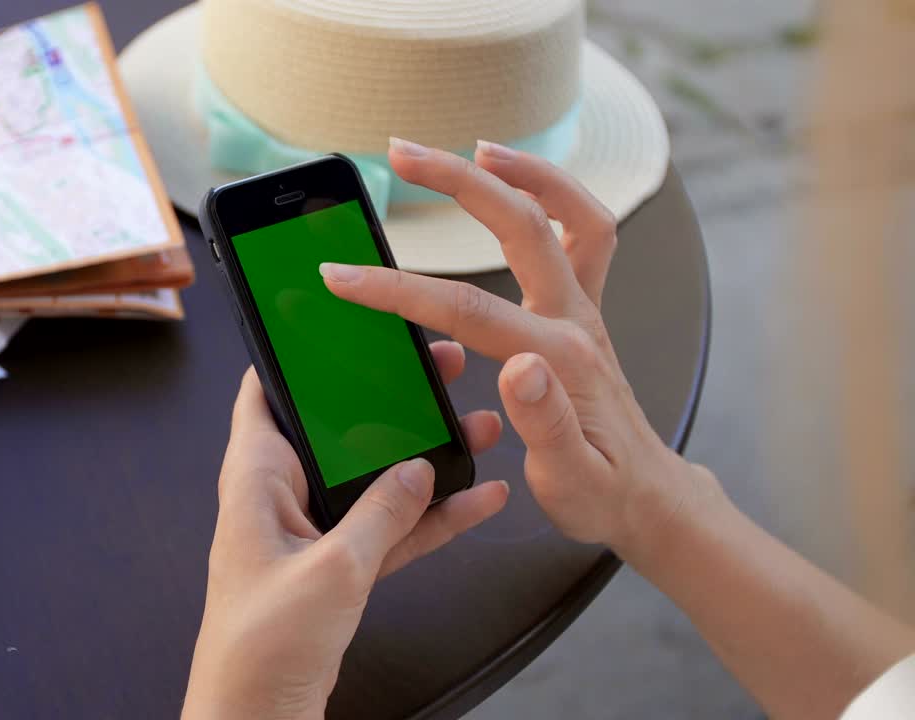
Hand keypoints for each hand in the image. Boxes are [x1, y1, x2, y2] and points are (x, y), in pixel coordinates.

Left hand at [182, 348, 509, 719]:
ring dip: (423, 458)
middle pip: (337, 431)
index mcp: (255, 480)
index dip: (297, 357)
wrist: (258, 715)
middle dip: (387, 401)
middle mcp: (281, 496)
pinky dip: (430, 516)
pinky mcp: (338, 566)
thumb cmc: (260, 646)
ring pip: (374, 478)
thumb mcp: (331, 570)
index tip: (338, 324)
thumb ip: (381, 514)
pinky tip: (478, 500)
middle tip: (432, 368)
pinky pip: (390, 528)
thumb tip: (418, 469)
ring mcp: (312, 531)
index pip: (263, 393)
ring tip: (475, 427)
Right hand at [321, 139, 711, 555]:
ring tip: (472, 145)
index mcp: (559, 359)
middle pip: (520, 225)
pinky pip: (582, 231)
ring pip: (566, 213)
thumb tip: (519, 368)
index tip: (342, 276)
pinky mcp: (584, 309)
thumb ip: (545, 424)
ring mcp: (584, 308)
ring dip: (521, 171)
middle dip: (457, 182)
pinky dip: (553, 196)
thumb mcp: (568, 481)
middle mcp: (575, 319)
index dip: (397, 289)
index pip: (466, 309)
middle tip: (402, 154)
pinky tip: (514, 185)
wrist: (647, 496)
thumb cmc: (602, 493)